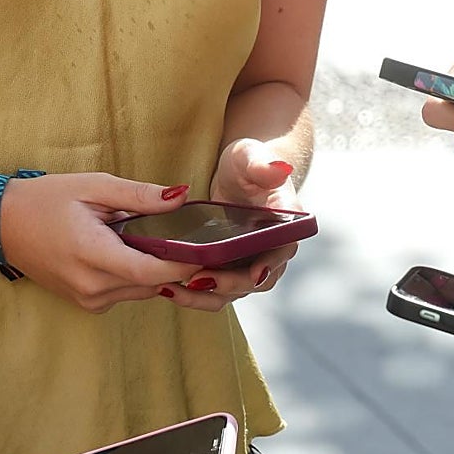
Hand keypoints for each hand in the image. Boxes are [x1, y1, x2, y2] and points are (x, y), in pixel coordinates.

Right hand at [0, 173, 200, 312]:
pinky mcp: (87, 304)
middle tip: (191, 241)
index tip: (207, 251)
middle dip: (174, 265)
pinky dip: (136, 277)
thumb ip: (139, 196)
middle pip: (152, 283)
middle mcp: (92, 286)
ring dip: (154, 271)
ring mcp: (89, 299)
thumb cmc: (45, 201)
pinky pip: (126, 293)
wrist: (1, 225)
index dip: (184, 264)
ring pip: (143, 291)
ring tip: (154, 241)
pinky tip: (128, 253)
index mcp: (92, 254)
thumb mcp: (93, 187)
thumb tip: (181, 197)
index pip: (151, 271)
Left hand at [157, 139, 299, 310]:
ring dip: (206, 296)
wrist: (238, 177)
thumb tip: (279, 168)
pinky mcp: (230, 270)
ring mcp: (250, 264)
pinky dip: (194, 294)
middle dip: (230, 284)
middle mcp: (272, 251)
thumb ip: (262, 164)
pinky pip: (215, 290)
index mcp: (284, 225)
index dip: (270, 263)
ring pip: (234, 291)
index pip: (282, 249)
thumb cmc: (247, 165)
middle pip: (257, 279)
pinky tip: (168, 288)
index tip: (256, 273)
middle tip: (199, 280)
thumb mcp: (250, 157)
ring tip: (175, 289)